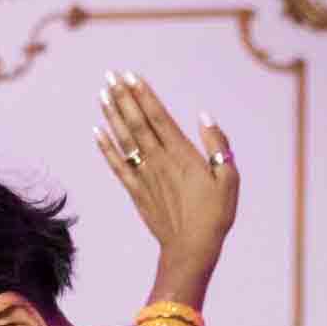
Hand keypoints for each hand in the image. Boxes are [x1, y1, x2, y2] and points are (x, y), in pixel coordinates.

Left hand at [96, 72, 238, 306]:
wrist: (191, 250)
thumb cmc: (215, 215)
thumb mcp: (229, 178)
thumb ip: (217, 145)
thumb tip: (204, 117)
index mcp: (182, 155)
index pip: (158, 117)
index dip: (143, 95)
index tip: (131, 76)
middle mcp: (159, 162)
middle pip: (137, 123)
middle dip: (123, 97)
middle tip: (110, 75)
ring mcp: (145, 177)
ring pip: (124, 141)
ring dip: (112, 116)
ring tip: (101, 94)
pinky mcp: (136, 192)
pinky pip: (117, 166)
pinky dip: (106, 148)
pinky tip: (97, 132)